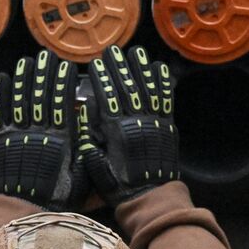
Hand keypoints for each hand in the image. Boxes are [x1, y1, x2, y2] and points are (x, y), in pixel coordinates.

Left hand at [0, 50, 85, 209]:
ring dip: (23, 78)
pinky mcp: (2, 141)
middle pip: (40, 96)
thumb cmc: (59, 196)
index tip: (66, 66)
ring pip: (20, 100)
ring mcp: (18, 135)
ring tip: (27, 60)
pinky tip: (1, 76)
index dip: (63, 83)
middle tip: (46, 55)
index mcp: (60, 140)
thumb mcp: (82, 176)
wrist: (27, 211)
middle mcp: (38, 133)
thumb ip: (87, 151)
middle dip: (43, 73)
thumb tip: (91, 126)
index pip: (62, 104)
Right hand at [80, 45, 179, 204]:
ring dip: (141, 69)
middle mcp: (136, 123)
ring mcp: (154, 122)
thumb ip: (89, 145)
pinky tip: (159, 68)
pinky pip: (165, 100)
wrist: (151, 197)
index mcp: (117, 132)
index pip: (108, 99)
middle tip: (112, 51)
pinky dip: (163, 83)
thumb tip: (81, 119)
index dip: (102, 80)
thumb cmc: (120, 185)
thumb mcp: (97, 169)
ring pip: (147, 89)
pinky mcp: (167, 126)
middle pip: (127, 88)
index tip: (96, 64)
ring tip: (136, 52)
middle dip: (119, 68)